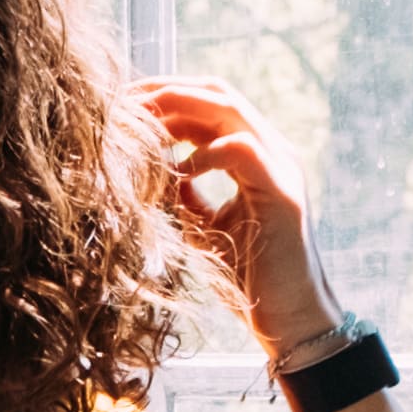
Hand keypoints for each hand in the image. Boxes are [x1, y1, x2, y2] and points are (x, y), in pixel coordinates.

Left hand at [139, 80, 338, 354]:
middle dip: (167, 91)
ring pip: (231, 110)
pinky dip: (204, 154)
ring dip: (179, 111)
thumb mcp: (203, 226)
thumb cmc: (248, 276)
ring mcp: (283, 169)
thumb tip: (149, 171)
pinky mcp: (284, 195)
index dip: (167, 97)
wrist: (290, 319)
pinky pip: (242, 150)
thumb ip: (183, 196)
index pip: (210, 104)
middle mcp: (273, 152)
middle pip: (218, 94)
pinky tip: (178, 172)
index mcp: (255, 156)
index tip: (123, 105)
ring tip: (141, 126)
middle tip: (123, 102)